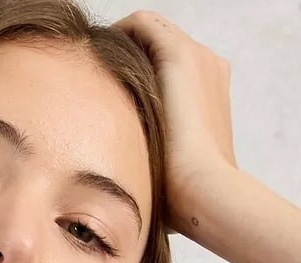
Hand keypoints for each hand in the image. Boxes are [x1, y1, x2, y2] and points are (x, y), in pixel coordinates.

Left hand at [110, 10, 240, 235]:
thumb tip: (122, 195)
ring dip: (120, 44)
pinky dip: (117, 32)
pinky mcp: (181, 54)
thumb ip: (152, 167)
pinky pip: (142, 24)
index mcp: (211, 97)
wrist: (205, 193)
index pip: (171, 73)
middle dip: (127, 58)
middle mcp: (209, 70)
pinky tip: (93, 57)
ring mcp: (199, 58)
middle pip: (159, 49)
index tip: (108, 98)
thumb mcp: (169, 176)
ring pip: (150, 33)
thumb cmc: (185, 200)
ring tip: (89, 66)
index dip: (140, 79)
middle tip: (93, 79)